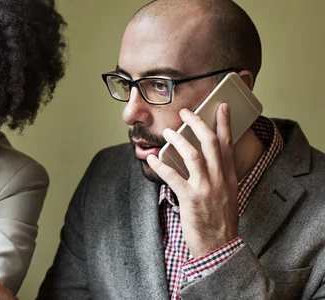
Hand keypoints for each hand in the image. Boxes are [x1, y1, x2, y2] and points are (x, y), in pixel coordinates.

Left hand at [146, 104, 238, 256]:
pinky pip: (173, 177)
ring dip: (180, 140)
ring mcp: (206, 189)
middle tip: (187, 111)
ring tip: (168, 131)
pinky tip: (153, 158)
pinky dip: (161, 166)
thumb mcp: (227, 196)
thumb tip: (206, 162)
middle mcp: (220, 179)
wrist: (220, 246)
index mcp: (230, 177)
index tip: (220, 106)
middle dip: (198, 123)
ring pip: (193, 156)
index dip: (224, 123)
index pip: (228, 144)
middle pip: (211, 143)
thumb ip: (219, 177)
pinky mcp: (191, 199)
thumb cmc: (220, 221)